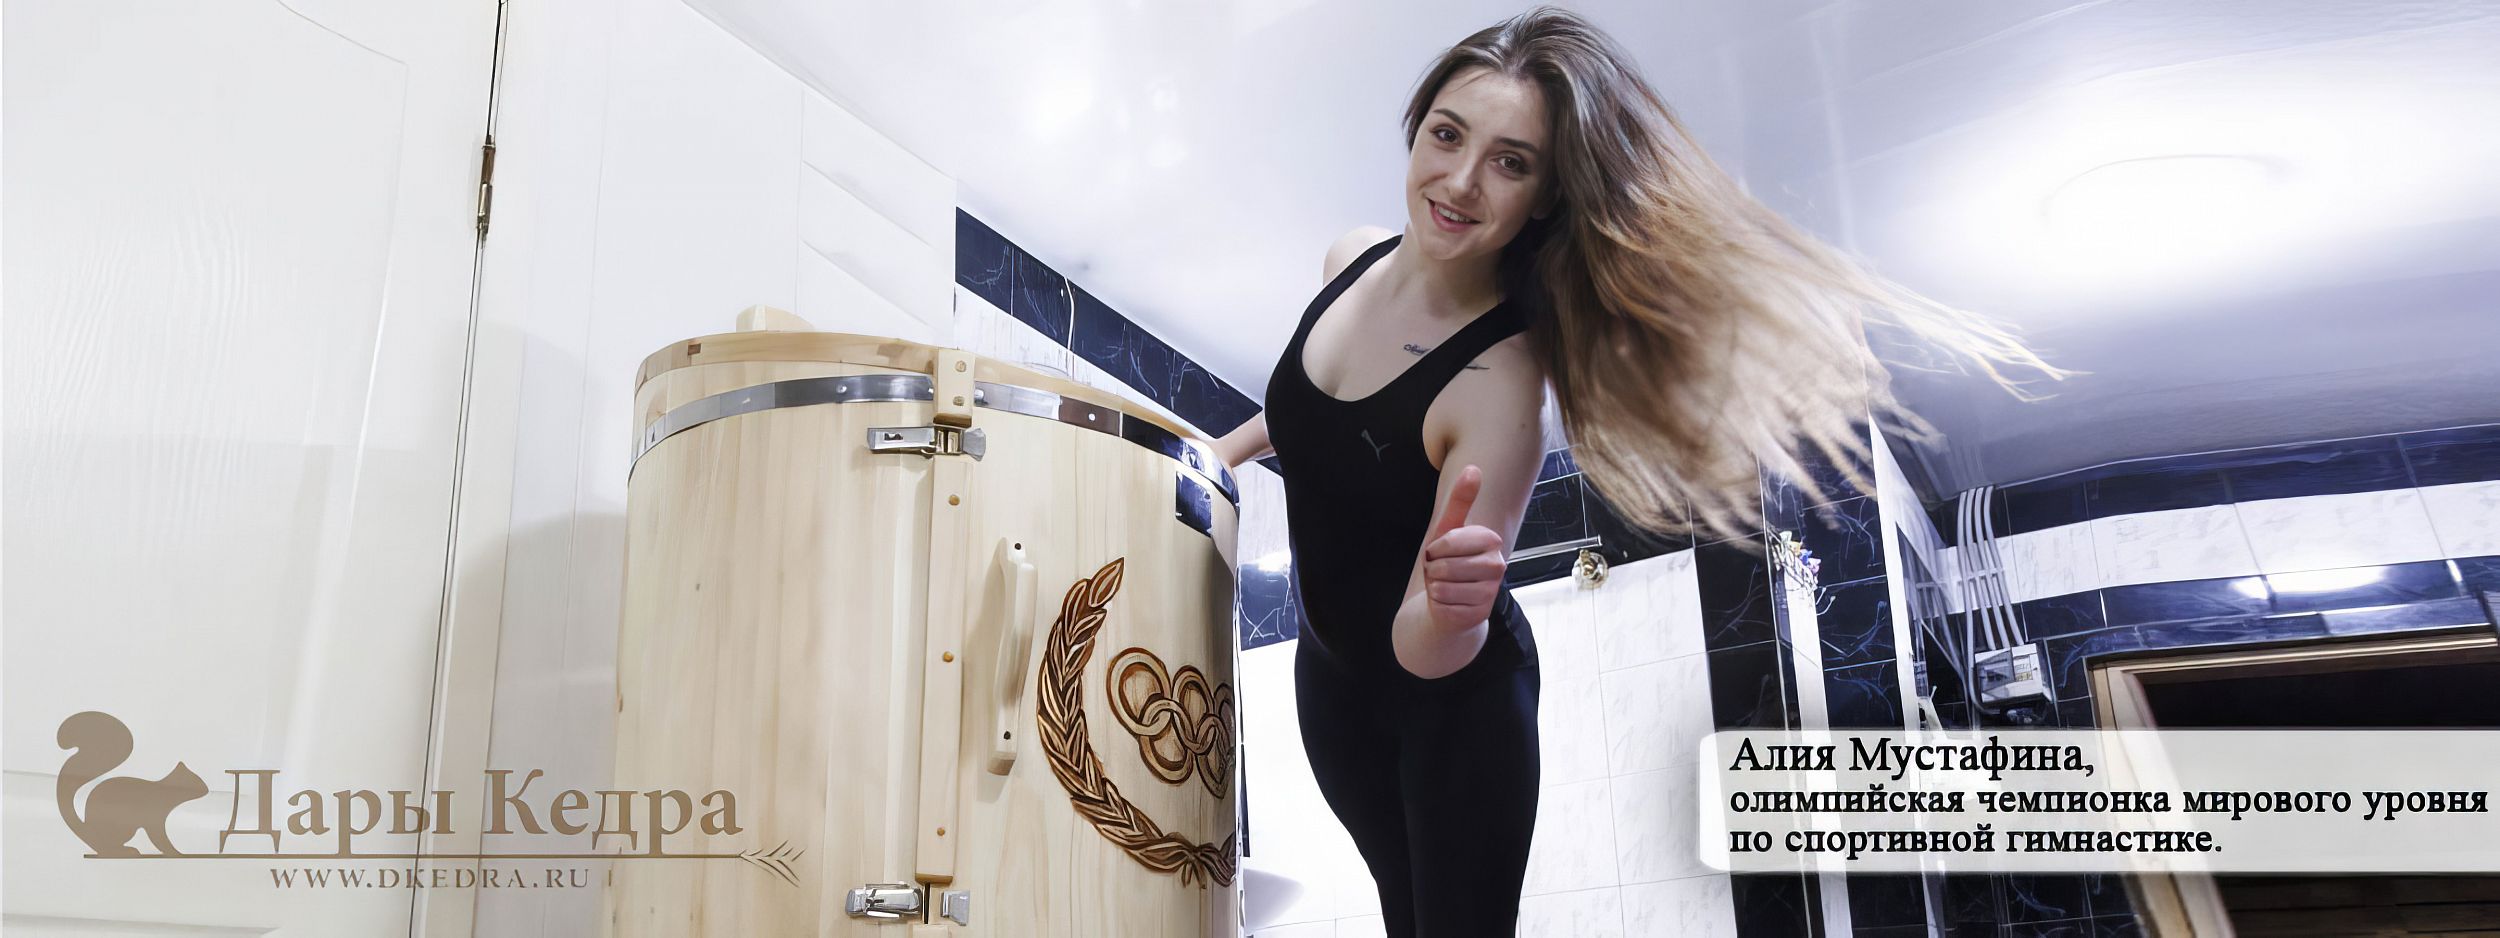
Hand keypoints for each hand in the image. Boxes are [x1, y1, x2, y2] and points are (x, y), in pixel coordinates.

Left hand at [1420, 464, 1505, 633]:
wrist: (1450, 603)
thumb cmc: (1448, 562)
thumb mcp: (1448, 530)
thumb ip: (1461, 500)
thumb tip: (1473, 468)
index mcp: (1492, 540)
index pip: (1451, 540)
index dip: (1436, 548)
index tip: (1441, 552)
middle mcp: (1498, 565)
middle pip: (1444, 565)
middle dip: (1433, 569)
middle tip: (1442, 571)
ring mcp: (1490, 592)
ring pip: (1442, 586)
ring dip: (1435, 587)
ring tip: (1445, 586)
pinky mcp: (1478, 615)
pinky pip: (1443, 605)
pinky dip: (1438, 605)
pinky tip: (1449, 603)